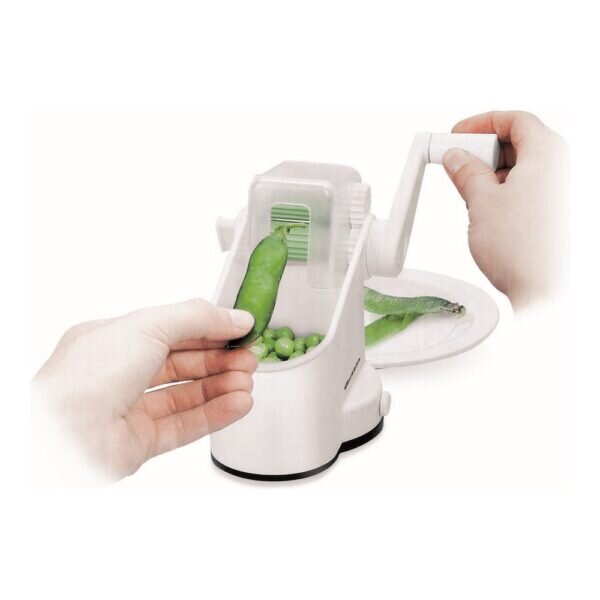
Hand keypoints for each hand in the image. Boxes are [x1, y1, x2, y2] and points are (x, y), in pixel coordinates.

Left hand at [32, 299, 257, 482]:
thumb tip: (235, 317)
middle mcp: (121, 373)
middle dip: (220, 360)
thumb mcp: (150, 324)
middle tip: (250, 358)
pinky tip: (239, 403)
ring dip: (222, 387)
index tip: (241, 330)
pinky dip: (216, 414)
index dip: (209, 330)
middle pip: (183, 364)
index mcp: (115, 339)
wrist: (65, 433)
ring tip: (248, 382)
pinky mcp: (141, 442)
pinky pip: (186, 426)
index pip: (173, 330)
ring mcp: (131, 409)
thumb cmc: (91, 373)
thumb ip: (197, 318)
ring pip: (187, 396)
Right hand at [442, 111, 566, 307]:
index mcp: (548, 154)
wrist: (544, 290)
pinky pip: (528, 189)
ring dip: (492, 174)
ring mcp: (560, 193)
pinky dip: (504, 192)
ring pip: (522, 168)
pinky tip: (486, 209)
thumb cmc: (526, 251)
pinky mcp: (554, 214)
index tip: (458, 133)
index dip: (481, 123)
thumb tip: (456, 159)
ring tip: (470, 192)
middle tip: (459, 162)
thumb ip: (466, 173)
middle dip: (484, 151)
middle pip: (519, 142)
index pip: (515, 120)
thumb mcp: (482, 202)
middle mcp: (561, 169)